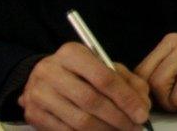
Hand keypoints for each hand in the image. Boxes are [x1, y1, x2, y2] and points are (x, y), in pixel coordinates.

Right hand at [18, 42, 150, 130]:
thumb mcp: (104, 67)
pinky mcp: (34, 115)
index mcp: (72, 53)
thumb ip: (127, 81)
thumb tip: (142, 104)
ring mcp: (40, 94)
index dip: (126, 99)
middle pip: (92, 101)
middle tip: (135, 127)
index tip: (142, 114)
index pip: (104, 78)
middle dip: (118, 118)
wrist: (41, 78)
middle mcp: (52, 71)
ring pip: (79, 121)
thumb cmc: (79, 72)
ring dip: (106, 130)